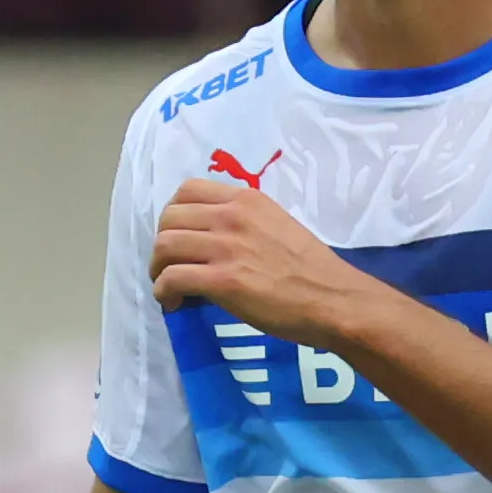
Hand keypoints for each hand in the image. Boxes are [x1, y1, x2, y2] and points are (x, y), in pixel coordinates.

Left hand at [151, 178, 386, 348]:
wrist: (333, 299)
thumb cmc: (311, 269)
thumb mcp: (278, 225)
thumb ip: (246, 223)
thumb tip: (216, 239)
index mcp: (246, 200)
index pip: (187, 190)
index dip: (173, 215)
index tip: (180, 236)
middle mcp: (231, 216)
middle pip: (169, 218)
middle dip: (162, 244)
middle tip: (170, 265)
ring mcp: (226, 247)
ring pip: (165, 246)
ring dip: (159, 268)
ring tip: (167, 285)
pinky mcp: (223, 280)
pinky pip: (172, 278)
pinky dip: (164, 291)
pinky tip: (174, 302)